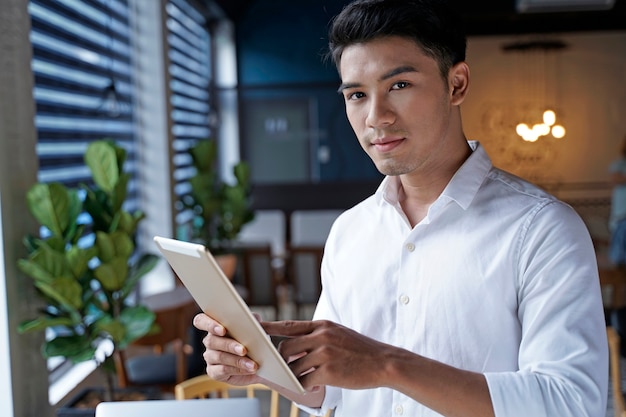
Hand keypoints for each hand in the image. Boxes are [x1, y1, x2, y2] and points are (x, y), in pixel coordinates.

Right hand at [193, 313, 262, 385]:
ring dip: (237, 361)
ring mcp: (210, 357)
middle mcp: (210, 340)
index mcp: (215, 325)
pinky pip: (223, 371)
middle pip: (212, 341)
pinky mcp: (213, 372)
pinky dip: (238, 370)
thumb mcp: (258, 328)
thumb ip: (255, 321)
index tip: (222, 330)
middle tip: (244, 350)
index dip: (208, 324)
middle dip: (229, 345)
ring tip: (253, 364)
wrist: (261, 361)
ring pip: (219, 357)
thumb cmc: (255, 340)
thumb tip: (255, 320)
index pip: (201, 321)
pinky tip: (249, 370)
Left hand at [262, 320, 394, 390]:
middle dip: (283, 360)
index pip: (290, 325)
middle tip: (288, 367)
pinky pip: (304, 381)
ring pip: (294, 366)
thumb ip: (318, 336)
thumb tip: (296, 345)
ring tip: (305, 378)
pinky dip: (304, 386)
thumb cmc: (361, 350)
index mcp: (323, 325)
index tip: (256, 327)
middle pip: (286, 348)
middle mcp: (321, 336)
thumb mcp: (339, 333)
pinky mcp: (328, 371)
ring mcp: (324, 353)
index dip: (270, 327)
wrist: (384, 362)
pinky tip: (314, 386)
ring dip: (295, 374)